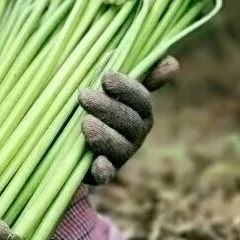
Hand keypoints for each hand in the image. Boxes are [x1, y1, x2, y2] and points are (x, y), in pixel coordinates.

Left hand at [78, 56, 178, 184]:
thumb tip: (173, 64)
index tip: (106, 77)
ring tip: (85, 123)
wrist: (65, 134)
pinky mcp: (101, 173)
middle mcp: (135, 134)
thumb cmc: (92, 99)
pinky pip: (106, 175)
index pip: (141, 99)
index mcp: (139, 110)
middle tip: (83, 95)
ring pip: (120, 148)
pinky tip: (97, 163)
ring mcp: (120, 155)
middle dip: (108, 108)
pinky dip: (103, 170)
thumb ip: (138, 70)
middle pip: (130, 123)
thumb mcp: (109, 83)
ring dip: (104, 135)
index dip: (126, 88)